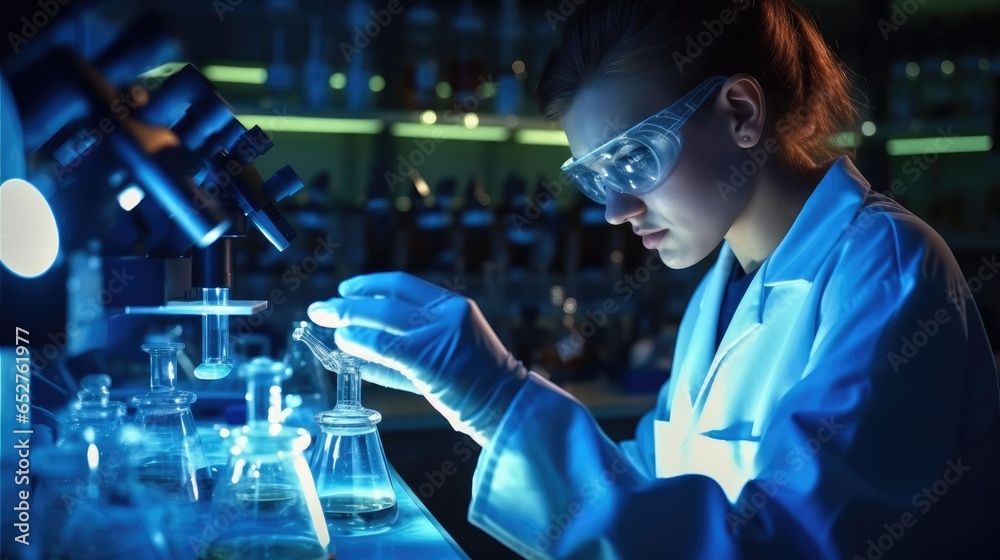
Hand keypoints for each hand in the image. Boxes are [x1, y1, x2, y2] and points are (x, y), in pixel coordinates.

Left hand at [308, 272, 527, 445]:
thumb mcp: (450, 346)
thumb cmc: (475, 383)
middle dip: (347, 303)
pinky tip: (343, 345)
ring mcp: (438, 334)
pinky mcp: (427, 358)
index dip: (368, 284)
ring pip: (380, 319)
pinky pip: (382, 346)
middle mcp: (446, 313)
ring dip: (346, 321)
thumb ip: (414, 338)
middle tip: (320, 308)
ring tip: (326, 326)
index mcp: (453, 304)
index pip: (402, 284)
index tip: (345, 290)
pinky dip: (358, 344)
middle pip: (385, 299)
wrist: (505, 405)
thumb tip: (365, 339)